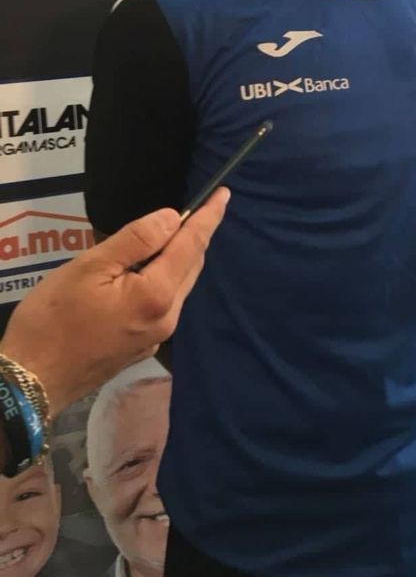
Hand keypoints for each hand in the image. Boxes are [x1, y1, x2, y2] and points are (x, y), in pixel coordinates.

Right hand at [0, 188, 228, 413]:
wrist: (31, 382)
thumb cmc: (53, 318)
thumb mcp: (89, 267)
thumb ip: (136, 240)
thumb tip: (174, 218)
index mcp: (157, 294)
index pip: (192, 245)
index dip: (209, 217)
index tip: (224, 193)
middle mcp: (167, 318)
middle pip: (190, 266)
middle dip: (194, 236)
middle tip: (195, 208)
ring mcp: (156, 337)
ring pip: (178, 286)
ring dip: (178, 258)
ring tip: (167, 235)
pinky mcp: (142, 348)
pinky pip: (164, 303)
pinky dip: (163, 280)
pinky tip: (145, 271)